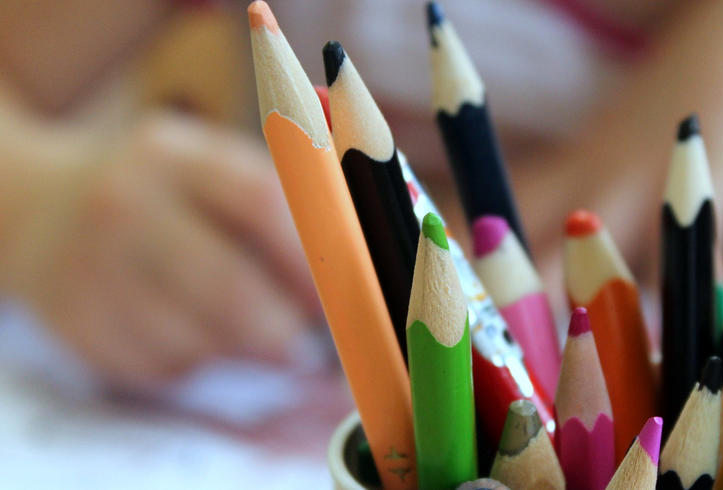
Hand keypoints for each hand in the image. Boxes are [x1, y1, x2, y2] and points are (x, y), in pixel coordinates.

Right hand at [0, 112, 317, 390]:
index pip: (260, 203)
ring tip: (261, 339)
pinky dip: (199, 363)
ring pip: (199, 340)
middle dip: (286, 329)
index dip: (315, 258)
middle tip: (313, 346)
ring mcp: (93, 269)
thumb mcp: (209, 167)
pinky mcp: (77, 325)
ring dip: (247, 352)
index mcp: (175, 155)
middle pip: (230, 287)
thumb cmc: (159, 193)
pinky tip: (196, 335)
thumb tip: (362, 256)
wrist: (37, 209)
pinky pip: (163, 367)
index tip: (347, 292)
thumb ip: (284, 198)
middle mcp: (125, 204)